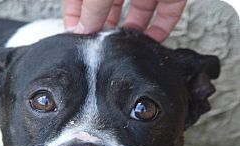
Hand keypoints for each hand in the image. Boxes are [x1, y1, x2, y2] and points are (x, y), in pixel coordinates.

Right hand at [63, 0, 186, 41]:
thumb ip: (91, 6)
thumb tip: (83, 29)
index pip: (78, 0)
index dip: (76, 19)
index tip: (78, 39)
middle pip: (109, 8)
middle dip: (106, 28)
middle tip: (104, 45)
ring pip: (138, 11)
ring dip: (132, 31)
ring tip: (125, 46)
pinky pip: (166, 10)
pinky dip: (160, 27)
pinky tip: (150, 39)